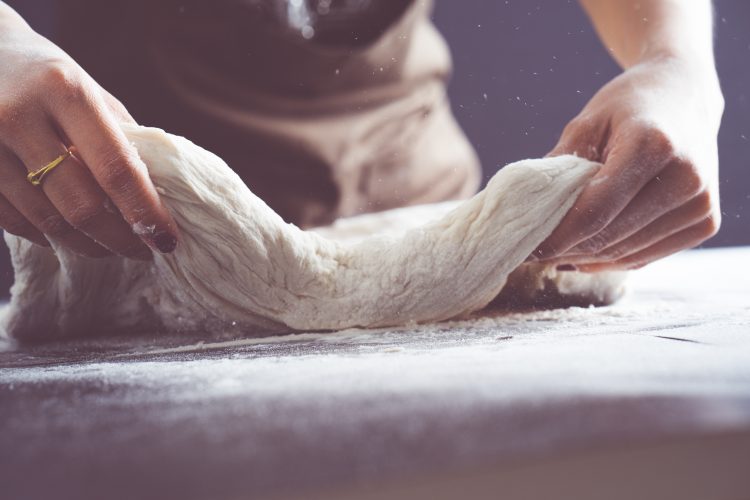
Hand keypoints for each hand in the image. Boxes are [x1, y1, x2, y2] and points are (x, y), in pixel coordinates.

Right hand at [0, 8, 176, 258]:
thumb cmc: (45, 75)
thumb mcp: (88, 89)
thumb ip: (120, 136)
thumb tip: (157, 195)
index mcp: (64, 89)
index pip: (116, 168)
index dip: (145, 212)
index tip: (167, 240)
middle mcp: (19, 114)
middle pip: (80, 203)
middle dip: (118, 238)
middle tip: (142, 250)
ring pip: (44, 219)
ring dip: (85, 243)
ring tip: (109, 246)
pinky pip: (12, 220)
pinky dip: (46, 234)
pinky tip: (67, 236)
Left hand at [534, 56, 723, 271]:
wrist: (685, 94)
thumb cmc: (628, 106)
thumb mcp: (587, 123)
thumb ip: (558, 167)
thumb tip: (526, 213)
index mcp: (654, 146)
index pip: (594, 212)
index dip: (556, 238)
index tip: (525, 249)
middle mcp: (686, 178)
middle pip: (610, 237)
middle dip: (565, 250)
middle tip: (532, 254)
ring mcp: (701, 204)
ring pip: (625, 253)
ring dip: (585, 259)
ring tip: (554, 254)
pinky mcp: (706, 222)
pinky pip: (646, 256)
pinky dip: (611, 260)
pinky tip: (584, 255)